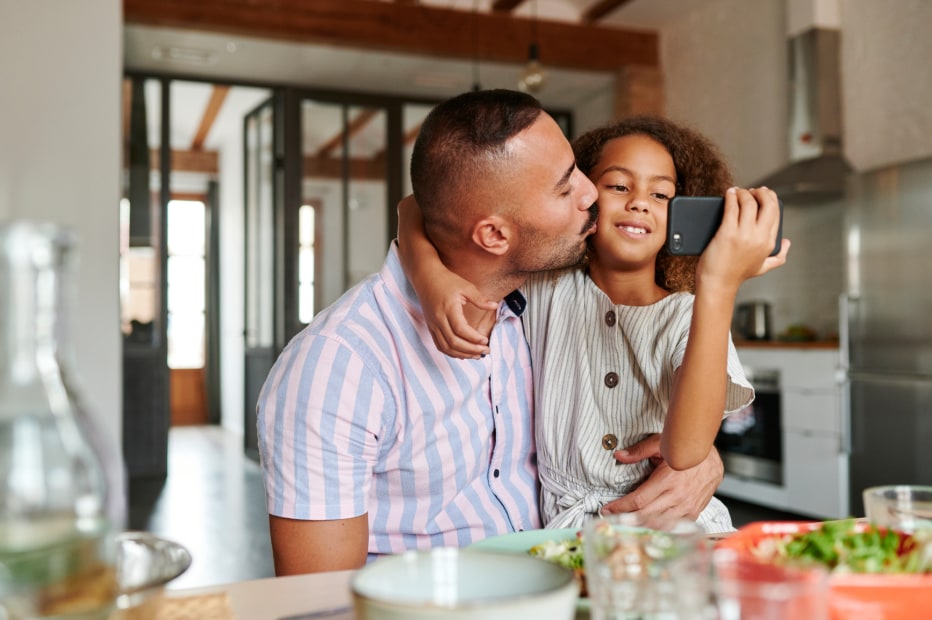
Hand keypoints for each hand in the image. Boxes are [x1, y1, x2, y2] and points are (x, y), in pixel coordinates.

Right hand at [420, 272, 497, 358]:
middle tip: (486, 351)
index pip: (461, 329)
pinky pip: (440, 345)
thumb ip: (479, 299)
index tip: (486, 341)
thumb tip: (494, 306)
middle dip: (471, 350)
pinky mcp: (431, 327)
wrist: (426, 278)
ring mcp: (433, 325)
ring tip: (477, 355)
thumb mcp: (465, 286)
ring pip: (446, 347)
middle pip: (454, 342)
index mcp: (449, 308)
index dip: (473, 338)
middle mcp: (439, 319)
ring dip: (462, 354)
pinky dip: (452, 353)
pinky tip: (463, 354)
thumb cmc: (447, 281)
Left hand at [600, 435, 723, 530]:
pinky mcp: (693, 513)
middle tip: (611, 520)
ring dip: (640, 527)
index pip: (638, 500)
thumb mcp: (661, 444)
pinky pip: (673, 527)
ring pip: (658, 524)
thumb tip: (619, 455)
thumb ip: (639, 451)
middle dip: (625, 519)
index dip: (620, 507)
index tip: (607, 509)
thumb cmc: (686, 451)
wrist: (713, 460)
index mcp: (667, 480)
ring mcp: (686, 507)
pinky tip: (646, 529)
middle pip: (645, 515)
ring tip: (625, 526)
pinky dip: (658, 529)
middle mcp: (677, 497)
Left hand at [698, 187, 789, 291]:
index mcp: (769, 243)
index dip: (770, 198)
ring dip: (743, 192)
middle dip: (761, 192)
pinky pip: (732, 207)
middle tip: (752, 190)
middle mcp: (759, 237)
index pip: (775, 213)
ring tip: (737, 191)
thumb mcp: (762, 267)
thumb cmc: (736, 274)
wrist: (717, 283)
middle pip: (767, 204)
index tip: (762, 192)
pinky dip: (731, 197)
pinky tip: (729, 193)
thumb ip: (779, 256)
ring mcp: (744, 234)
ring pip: (749, 203)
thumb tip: (787, 242)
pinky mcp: (727, 233)